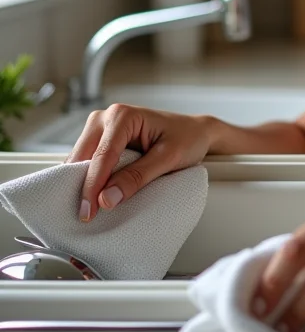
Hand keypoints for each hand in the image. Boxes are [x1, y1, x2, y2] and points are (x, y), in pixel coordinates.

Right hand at [65, 104, 212, 221]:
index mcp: (124, 116)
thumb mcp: (168, 158)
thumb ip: (138, 177)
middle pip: (83, 155)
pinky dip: (88, 178)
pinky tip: (92, 195)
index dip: (93, 185)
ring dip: (81, 182)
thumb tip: (107, 198)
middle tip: (85, 215)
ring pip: (80, 158)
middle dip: (81, 185)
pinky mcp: (102, 138)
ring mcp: (102, 127)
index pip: (102, 155)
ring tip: (87, 209)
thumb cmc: (187, 138)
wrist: (196, 132)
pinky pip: (88, 160)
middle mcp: (108, 117)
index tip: (89, 211)